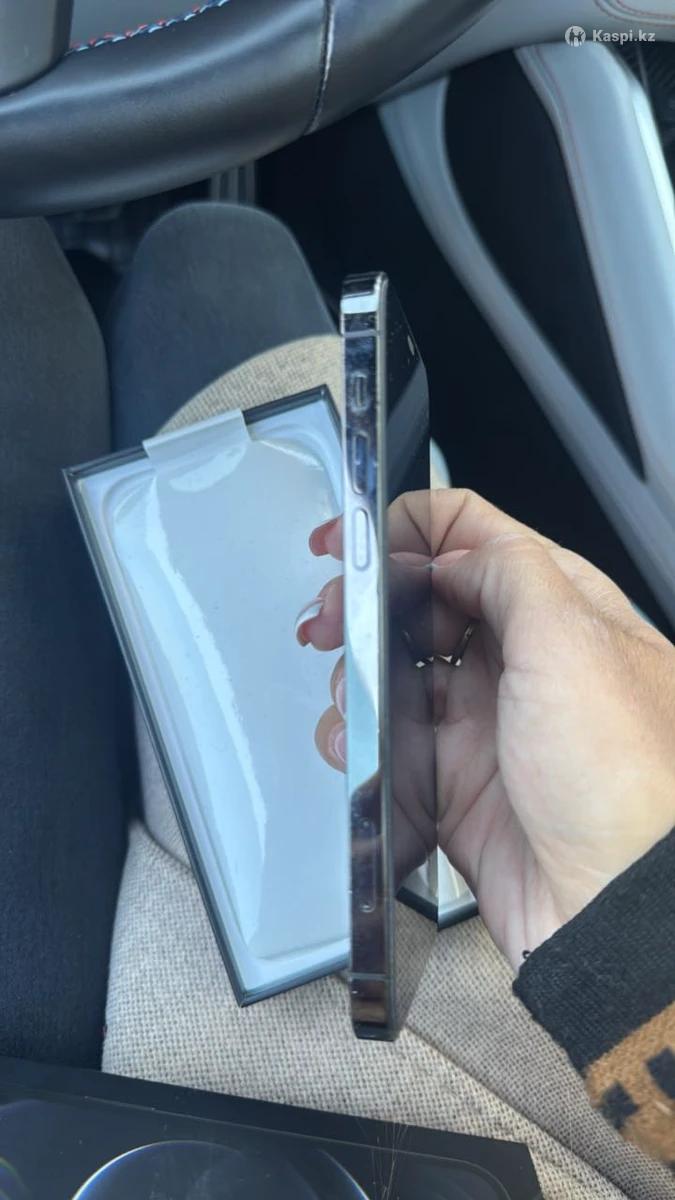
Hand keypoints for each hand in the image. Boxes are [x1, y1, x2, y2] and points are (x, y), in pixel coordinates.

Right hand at [296, 490, 674, 969]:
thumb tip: (449, 552)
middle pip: (424, 600)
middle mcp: (524, 660)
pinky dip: (358, 736)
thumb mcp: (572, 639)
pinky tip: (354, 740)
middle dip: (368, 600)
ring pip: (397, 669)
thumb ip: (506, 571)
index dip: (409, 527)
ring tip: (348, 688)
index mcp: (562, 609)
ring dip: (358, 672)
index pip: (476, 537)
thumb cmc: (629, 783)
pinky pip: (389, 742)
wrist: (617, 910)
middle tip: (335, 615)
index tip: (356, 538)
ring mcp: (488, 722)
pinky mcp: (455, 781)